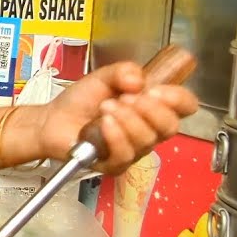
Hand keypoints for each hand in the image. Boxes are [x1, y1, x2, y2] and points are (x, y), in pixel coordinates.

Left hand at [37, 62, 198, 173]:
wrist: (52, 119)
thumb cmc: (80, 101)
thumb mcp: (103, 76)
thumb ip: (123, 71)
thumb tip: (139, 80)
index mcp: (152, 107)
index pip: (184, 106)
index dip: (178, 99)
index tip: (157, 90)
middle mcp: (148, 130)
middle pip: (170, 126)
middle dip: (150, 109)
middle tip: (127, 98)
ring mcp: (133, 149)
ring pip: (147, 140)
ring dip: (126, 119)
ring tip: (106, 108)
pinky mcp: (114, 164)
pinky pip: (126, 155)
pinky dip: (115, 136)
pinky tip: (103, 125)